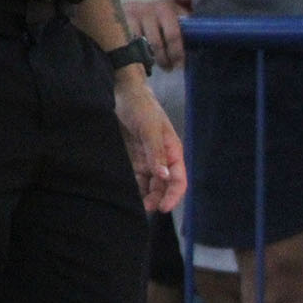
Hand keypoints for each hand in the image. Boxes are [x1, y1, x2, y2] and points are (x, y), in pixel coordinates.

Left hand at [115, 76, 186, 212]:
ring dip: (145, 196)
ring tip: (134, 205)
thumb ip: (156, 153)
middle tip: (144, 209)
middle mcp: (162, 159)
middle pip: (164, 186)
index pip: (178, 179)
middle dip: (157, 199)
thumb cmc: (142, 108)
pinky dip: (134, 187)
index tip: (163, 208)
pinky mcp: (133, 159)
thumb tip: (164, 176)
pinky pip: (136, 178)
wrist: (123, 94)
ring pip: (150, 185)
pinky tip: (126, 194)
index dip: (173, 195)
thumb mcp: (150, 129)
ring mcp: (147, 160)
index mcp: (173, 152)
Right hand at [123, 0, 186, 69]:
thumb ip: (186, 23)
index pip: (173, 36)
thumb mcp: (176, 9)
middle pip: (156, 44)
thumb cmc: (161, 3)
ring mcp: (132, 17)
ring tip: (155, 66)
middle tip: (169, 69)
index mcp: (165, 11)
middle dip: (164, 60)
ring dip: (148, 59)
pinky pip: (127, 41)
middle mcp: (148, 13)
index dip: (177, 53)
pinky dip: (133, 52)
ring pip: (140, 44)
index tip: (180, 65)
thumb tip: (199, 42)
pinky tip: (138, 59)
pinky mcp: (120, 20)